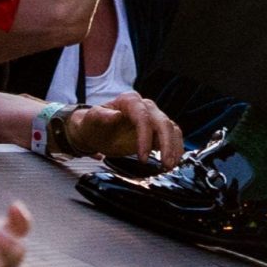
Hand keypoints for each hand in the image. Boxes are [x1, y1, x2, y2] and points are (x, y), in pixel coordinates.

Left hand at [62, 92, 183, 165]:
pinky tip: (172, 162)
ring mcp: (153, 117)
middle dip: (166, 144)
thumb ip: (100, 116)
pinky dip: (175, 149)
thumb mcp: (91, 120)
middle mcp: (145, 106)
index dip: (146, 138)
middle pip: (162, 122)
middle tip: (165, 164)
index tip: (143, 158)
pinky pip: (173, 136)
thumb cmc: (93, 125)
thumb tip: (114, 115)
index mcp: (130, 101)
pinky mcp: (157, 130)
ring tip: (169, 166)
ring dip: (174, 148)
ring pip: (171, 128)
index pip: (143, 117)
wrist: (97, 132)